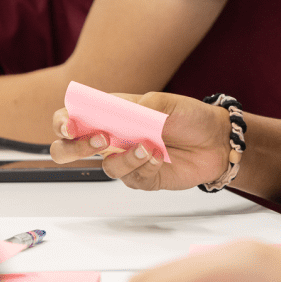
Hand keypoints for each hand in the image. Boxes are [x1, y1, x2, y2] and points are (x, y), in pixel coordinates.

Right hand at [49, 91, 229, 190]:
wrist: (218, 139)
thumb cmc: (189, 116)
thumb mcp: (168, 102)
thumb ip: (144, 106)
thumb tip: (124, 114)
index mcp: (111, 113)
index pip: (72, 117)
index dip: (63, 122)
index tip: (71, 125)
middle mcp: (112, 138)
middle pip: (69, 149)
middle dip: (74, 148)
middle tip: (100, 140)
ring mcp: (125, 159)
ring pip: (105, 167)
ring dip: (124, 158)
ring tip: (148, 146)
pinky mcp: (141, 178)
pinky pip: (131, 179)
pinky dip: (143, 167)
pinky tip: (159, 156)